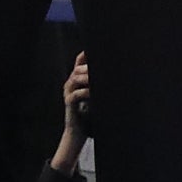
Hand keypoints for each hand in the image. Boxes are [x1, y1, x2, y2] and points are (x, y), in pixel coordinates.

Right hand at [53, 52, 93, 169]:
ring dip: (88, 77)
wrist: (77, 131)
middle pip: (78, 69)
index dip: (84, 55)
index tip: (92, 50)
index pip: (78, 63)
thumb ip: (97, 86)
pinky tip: (93, 92)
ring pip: (76, 78)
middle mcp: (70, 84)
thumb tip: (112, 76)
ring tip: (97, 79)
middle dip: (89, 67)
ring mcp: (68, 93)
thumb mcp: (93, 97)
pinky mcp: (69, 103)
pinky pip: (76, 94)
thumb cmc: (87, 114)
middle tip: (103, 68)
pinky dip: (86, 92)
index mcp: (76, 80)